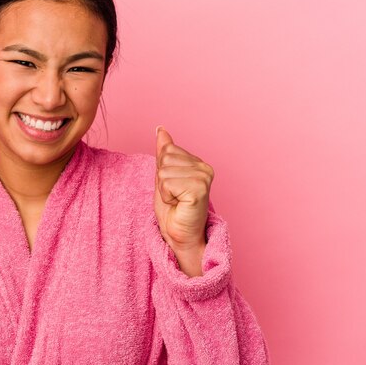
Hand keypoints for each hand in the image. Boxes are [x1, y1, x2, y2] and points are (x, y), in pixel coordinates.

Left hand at [154, 126, 213, 251]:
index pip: (167, 149)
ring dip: (164, 190)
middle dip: (161, 180)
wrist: (180, 235)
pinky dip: (167, 196)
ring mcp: (204, 177)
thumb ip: (163, 152)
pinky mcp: (199, 189)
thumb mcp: (164, 176)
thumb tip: (160, 129)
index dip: (161, 170)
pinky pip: (167, 183)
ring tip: (176, 201)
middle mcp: (204, 168)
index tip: (172, 188)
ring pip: (164, 171)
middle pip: (164, 158)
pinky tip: (179, 204)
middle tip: (173, 196)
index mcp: (198, 163)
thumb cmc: (173, 209)